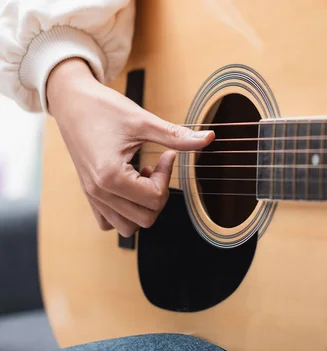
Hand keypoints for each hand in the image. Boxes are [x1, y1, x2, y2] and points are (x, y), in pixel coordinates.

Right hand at [47, 58, 213, 236]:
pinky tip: (129, 187)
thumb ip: (177, 137)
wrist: (71, 100)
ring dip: (143, 208)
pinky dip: (125, 213)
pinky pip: (110, 222)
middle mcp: (98, 192)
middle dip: (159, 195)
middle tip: (157, 168)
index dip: (167, 177)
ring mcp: (92, 196)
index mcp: (110, 176)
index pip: (154, 199)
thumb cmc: (103, 108)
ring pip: (128, 228)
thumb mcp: (144, 121)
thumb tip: (209, 138)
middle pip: (145, 219)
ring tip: (142, 180)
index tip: (167, 156)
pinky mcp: (90, 194)